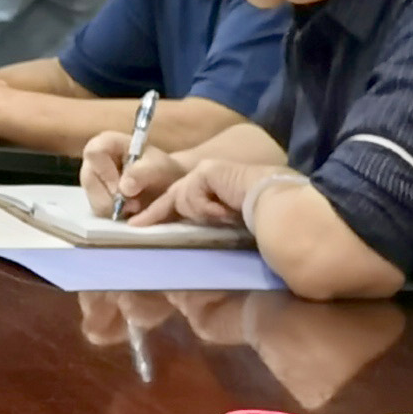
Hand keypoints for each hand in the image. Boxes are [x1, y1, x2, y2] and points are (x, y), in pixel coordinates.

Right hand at [80, 129, 192, 219]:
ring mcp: (93, 180)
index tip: (122, 188)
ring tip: (136, 207)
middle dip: (110, 197)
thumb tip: (124, 189)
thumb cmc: (162, 169)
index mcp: (107, 143)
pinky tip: (130, 212)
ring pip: (92, 199)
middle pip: (89, 179)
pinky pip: (97, 211)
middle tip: (134, 205)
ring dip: (114, 208)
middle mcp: (94, 160)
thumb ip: (142, 173)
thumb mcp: (159, 167)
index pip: (94, 152)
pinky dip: (114, 215)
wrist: (168, 186)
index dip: (105, 171)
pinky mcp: (96, 198)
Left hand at [134, 155, 278, 230]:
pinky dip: (206, 208)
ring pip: (181, 199)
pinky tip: (226, 211)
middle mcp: (204, 179)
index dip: (157, 214)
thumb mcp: (225, 224)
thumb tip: (185, 242)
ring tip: (225, 217)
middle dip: (153, 213)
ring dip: (201, 213)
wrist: (277, 204)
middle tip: (135, 226)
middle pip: (171, 196)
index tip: (137, 227)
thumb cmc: (259, 219)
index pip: (177, 202)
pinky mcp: (206, 171)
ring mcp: (204, 172)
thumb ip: (206, 224)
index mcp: (210, 191)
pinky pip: (191, 196)